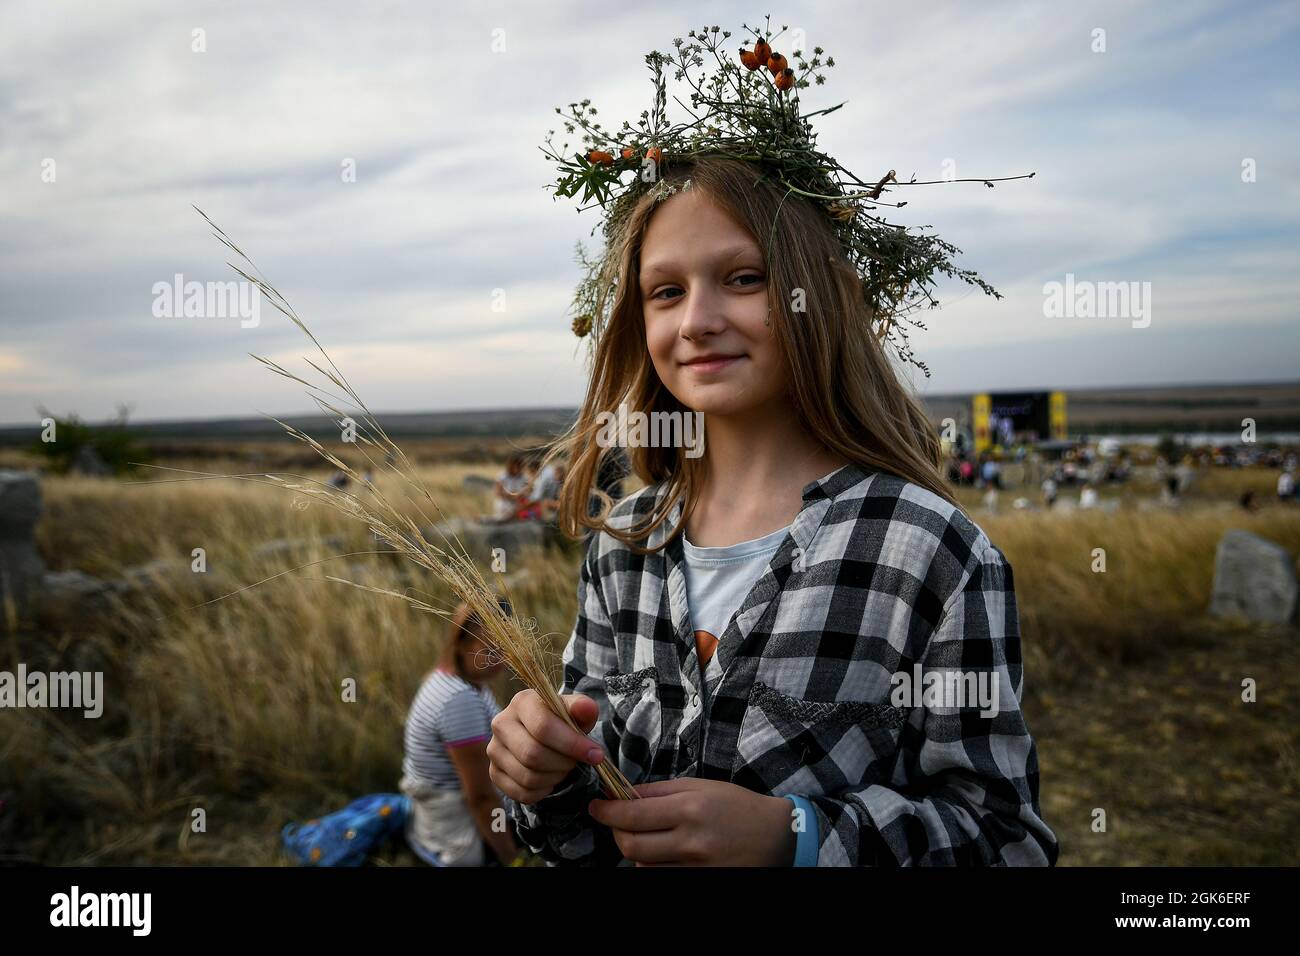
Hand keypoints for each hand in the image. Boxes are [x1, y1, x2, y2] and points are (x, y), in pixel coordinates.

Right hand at [487, 690, 605, 803]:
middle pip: (532, 754)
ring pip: (527, 776)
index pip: (543, 727)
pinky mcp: (494, 772)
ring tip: (564, 768)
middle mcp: (501, 723)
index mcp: (522, 701)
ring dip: (555, 778)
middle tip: (575, 761)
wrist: (545, 737)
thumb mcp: (576, 712)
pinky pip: (521, 793)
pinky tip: (550, 779)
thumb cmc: (562, 722)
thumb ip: (583, 708)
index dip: (572, 744)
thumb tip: (587, 708)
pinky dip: (543, 791)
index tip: (596, 754)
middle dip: (563, 763)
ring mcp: (494, 749)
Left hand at [588, 778, 798, 865]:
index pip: (632, 814)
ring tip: (646, 835)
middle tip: (615, 820)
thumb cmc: (736, 806)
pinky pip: (660, 878)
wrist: (775, 836)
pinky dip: (653, 865)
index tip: (596, 806)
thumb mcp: (700, 786)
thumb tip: (623, 794)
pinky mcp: (698, 882)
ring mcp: (695, 868)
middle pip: (630, 845)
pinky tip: (661, 852)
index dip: (607, 811)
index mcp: (690, 809)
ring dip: (635, 850)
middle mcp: (691, 842)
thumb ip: (659, 791)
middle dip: (615, 832)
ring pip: (642, 865)